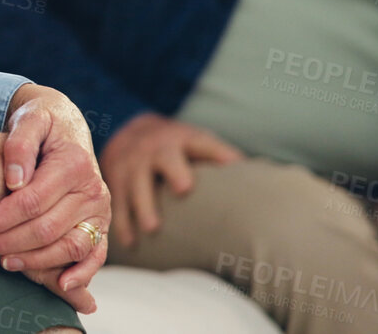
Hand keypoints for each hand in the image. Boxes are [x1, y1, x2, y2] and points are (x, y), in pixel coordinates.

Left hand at [0, 84, 112, 314]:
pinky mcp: (100, 224)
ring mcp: (99, 210)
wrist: (66, 124)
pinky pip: (95, 255)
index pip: (32, 202)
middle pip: (47, 229)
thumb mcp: (29, 119)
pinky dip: (82, 274)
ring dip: (34, 261)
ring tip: (2, 261)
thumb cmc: (42, 122)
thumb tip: (14, 180)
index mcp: (74, 164)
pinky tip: (60, 284)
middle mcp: (92, 190)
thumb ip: (19, 144)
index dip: (0, 218)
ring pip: (68, 247)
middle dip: (8, 241)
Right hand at [99, 112, 241, 248]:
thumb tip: (262, 178)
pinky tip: (130, 244)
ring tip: (152, 229)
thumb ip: (221, 157)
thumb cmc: (177, 148)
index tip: (231, 163)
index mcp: (181, 140)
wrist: (130, 132)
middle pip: (164, 157)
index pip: (202, 143)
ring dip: (143, 205)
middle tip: (184, 189)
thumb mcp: (196, 143)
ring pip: (136, 183)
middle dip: (174, 170)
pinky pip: (118, 202)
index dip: (216, 151)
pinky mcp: (115, 179)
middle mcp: (155, 149)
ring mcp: (131, 163)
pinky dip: (122, 223)